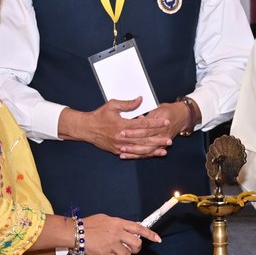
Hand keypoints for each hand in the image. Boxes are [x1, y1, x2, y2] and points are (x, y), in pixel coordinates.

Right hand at [60, 99, 177, 159]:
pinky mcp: (118, 151)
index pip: (143, 124)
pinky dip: (143, 154)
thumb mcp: (112, 105)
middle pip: (144, 138)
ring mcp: (120, 146)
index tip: (165, 122)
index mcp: (122, 124)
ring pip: (140, 148)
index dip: (155, 123)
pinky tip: (151, 154)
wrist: (86, 129)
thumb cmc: (99, 115)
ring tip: (164, 150)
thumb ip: (128, 104)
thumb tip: (140, 100)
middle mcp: (122, 136)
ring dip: (153, 149)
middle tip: (169, 139)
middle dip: (158, 139)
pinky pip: (133, 154)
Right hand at [80, 213, 160, 254]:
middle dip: (135, 248)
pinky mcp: (105, 254)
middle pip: (136, 244)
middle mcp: (117, 233)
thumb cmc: (88, 224)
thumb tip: (129, 228)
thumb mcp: (105, 218)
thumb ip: (118, 223)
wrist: (75, 232)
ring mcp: (111, 244)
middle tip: (130, 248)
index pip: (139, 228)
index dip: (150, 234)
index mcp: (118, 223)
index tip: (157, 239)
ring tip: (116, 251)